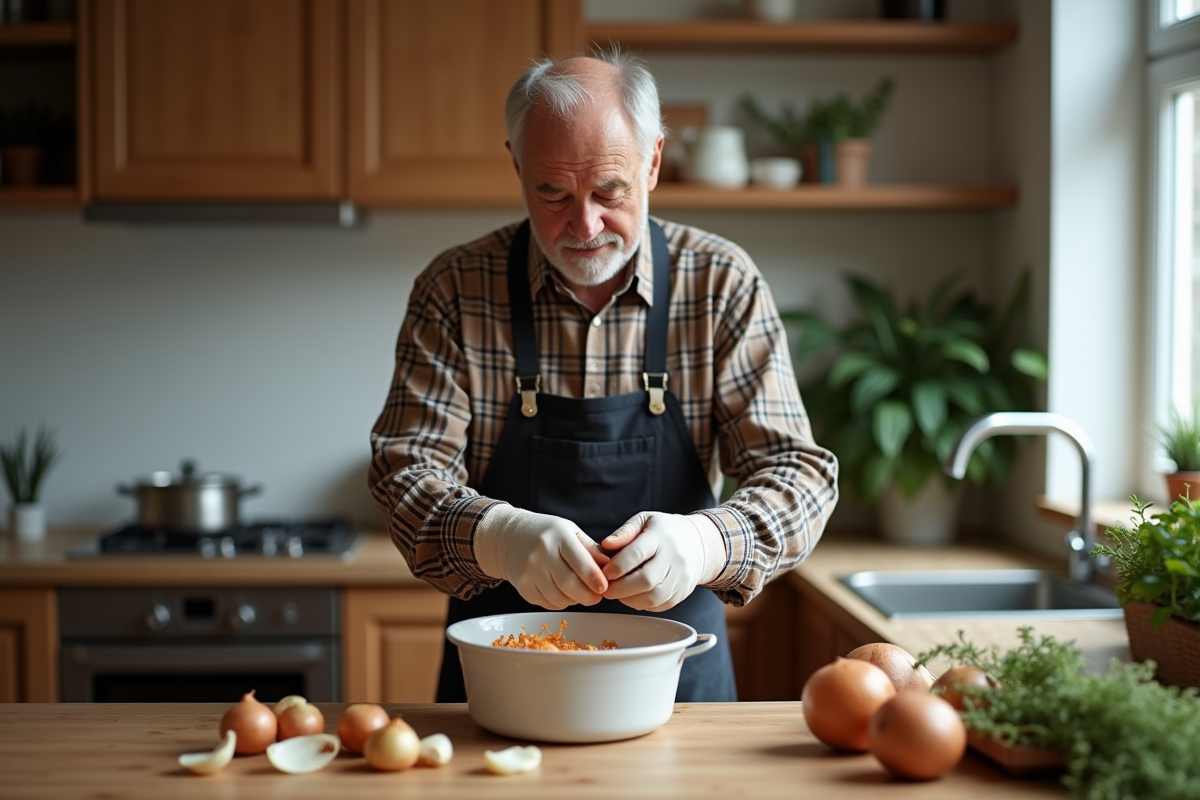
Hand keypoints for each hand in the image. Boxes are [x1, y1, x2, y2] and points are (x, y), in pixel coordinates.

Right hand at [477, 506, 610, 609]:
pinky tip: (562, 592)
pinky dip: (560, 603)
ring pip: (559, 597)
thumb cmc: (547, 533)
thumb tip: (611, 567)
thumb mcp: (570, 532)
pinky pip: (547, 603)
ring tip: (579, 592)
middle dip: (588, 595)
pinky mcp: (522, 586)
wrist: (509, 537)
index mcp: (558, 536)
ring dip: (574, 600)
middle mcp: (542, 553)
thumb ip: (590, 549)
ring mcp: (529, 570)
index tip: (604, 587)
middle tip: (597, 596)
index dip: (594, 577)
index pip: (579, 560)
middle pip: (569, 584)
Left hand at [600, 512, 717, 611]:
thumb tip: (605, 545)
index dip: (617, 566)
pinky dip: (640, 604)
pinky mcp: (681, 593)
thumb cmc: (665, 531)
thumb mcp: (645, 520)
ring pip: (652, 597)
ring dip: (628, 599)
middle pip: (646, 580)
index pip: (637, 554)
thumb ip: (624, 532)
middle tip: (605, 587)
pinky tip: (632, 595)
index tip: (604, 572)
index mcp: (661, 537)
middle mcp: (674, 559)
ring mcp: (680, 578)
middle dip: (620, 588)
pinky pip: (657, 605)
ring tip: (617, 591)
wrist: (699, 543)